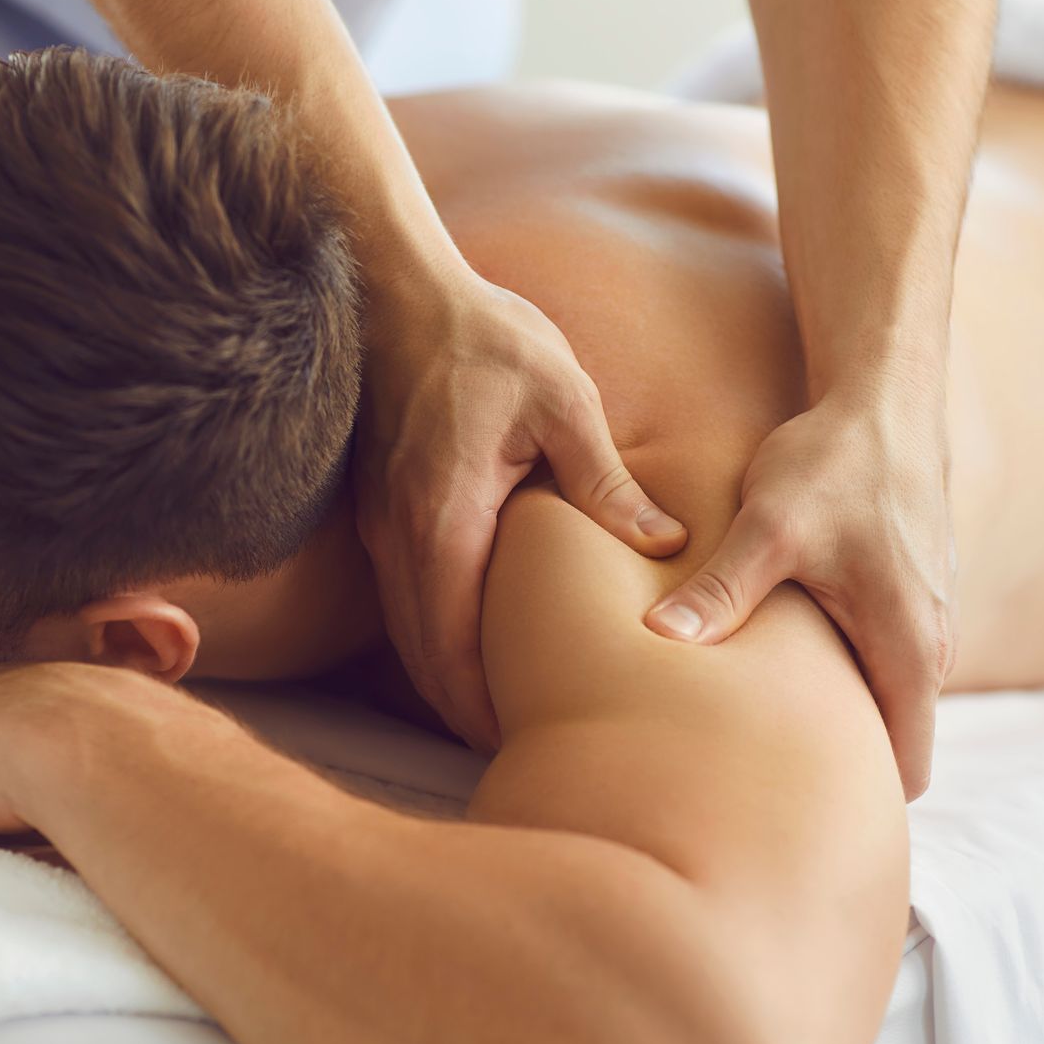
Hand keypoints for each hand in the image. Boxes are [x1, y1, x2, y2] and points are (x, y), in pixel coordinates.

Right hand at [356, 264, 687, 752]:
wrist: (398, 290)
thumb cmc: (484, 339)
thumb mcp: (562, 399)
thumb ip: (604, 480)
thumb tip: (663, 544)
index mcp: (444, 518)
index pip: (454, 644)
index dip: (483, 704)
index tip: (521, 743)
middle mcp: (400, 535)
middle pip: (423, 656)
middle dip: (463, 711)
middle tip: (514, 753)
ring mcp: (381, 526)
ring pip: (406, 632)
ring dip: (445, 680)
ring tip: (496, 718)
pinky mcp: (380, 510)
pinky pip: (403, 598)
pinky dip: (432, 638)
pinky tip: (471, 649)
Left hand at [644, 385, 955, 798]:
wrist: (882, 398)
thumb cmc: (833, 462)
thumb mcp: (768, 527)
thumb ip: (720, 591)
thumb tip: (659, 640)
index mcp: (908, 647)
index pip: (906, 767)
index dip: (863, 804)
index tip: (803, 826)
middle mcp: (929, 645)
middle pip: (892, 742)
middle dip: (839, 771)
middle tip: (759, 796)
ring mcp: (923, 620)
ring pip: (882, 701)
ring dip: (836, 719)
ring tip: (758, 741)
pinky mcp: (905, 595)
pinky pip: (876, 661)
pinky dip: (839, 676)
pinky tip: (778, 671)